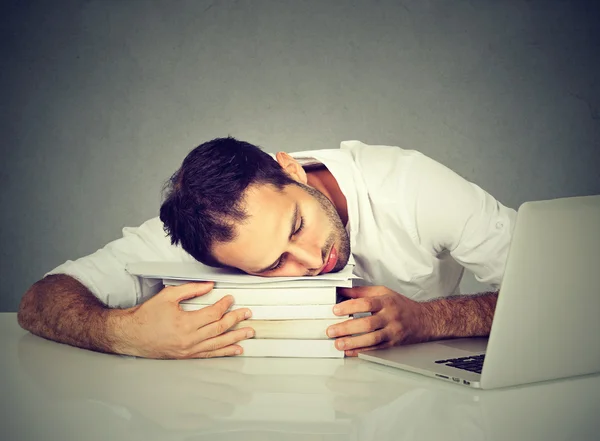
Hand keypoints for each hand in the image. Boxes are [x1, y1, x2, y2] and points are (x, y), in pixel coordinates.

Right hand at [116, 282, 254, 358]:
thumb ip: (191, 289)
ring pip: (218, 344)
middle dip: (236, 320)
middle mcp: (189, 339)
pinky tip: (236, 349)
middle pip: (220, 328)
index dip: (225, 305)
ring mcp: (189, 349)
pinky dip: (225, 352)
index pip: (213, 313)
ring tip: (249, 332)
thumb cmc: (147, 315)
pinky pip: (210, 354)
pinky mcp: (187, 356)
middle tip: (247, 314)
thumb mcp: (168, 296)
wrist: (131, 335)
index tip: (231, 299)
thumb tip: (209, 286)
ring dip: (236, 338)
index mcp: (185, 323)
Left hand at [326, 286, 432, 356]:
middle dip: (347, 328)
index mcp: (386, 302)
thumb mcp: (383, 292)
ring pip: (372, 339)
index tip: (335, 310)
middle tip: (331, 330)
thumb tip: (341, 291)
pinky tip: (350, 352)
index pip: (366, 303)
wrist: (423, 320)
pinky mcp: (393, 344)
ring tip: (338, 343)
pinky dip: (362, 352)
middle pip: (367, 323)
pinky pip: (376, 349)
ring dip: (353, 343)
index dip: (350, 307)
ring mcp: (392, 332)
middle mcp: (390, 317)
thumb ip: (361, 292)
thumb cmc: (401, 305)